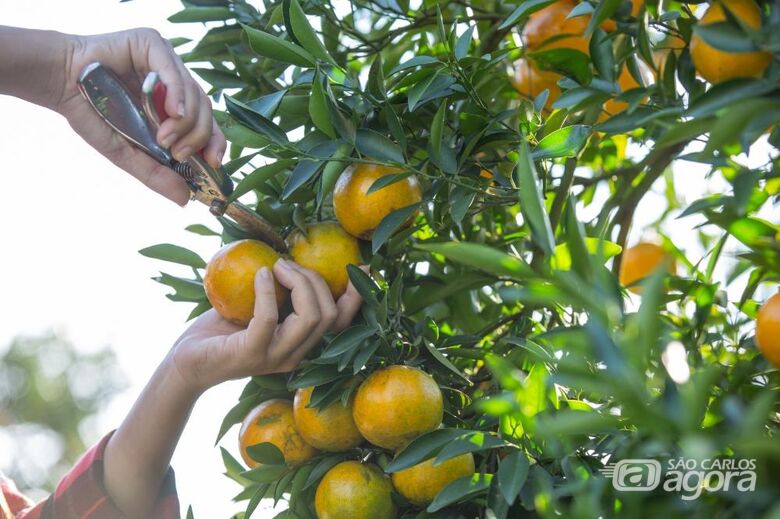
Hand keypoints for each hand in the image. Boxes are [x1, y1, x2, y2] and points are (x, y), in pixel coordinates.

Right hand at [58, 29, 226, 204]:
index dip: (216, 143)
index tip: (214, 164)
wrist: (59, 84)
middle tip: (179, 153)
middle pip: (205, 110)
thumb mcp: (128, 153)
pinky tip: (173, 113)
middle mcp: (174, 81)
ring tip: (165, 139)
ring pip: (194, 93)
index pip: (208, 123)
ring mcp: (165, 61)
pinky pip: (174, 71)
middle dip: (198, 137)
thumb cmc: (94, 115)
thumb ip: (156, 174)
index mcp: (174, 105)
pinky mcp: (152, 44)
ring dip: (186, 122)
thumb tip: (185, 199)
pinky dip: (178, 94)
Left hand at [170, 260, 364, 392]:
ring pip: (311, 318)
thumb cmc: (222, 329)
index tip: (361, 267)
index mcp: (302, 344)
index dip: (357, 296)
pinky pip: (269, 319)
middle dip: (316, 280)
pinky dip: (268, 291)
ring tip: (278, 266)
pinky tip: (261, 274)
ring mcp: (275, 358)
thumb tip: (296, 253)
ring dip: (299, 283)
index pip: (342, 323)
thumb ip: (281, 291)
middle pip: (330, 315)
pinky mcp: (251, 355)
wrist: (186, 362)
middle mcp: (296, 355)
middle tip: (288, 263)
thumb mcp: (257, 306)